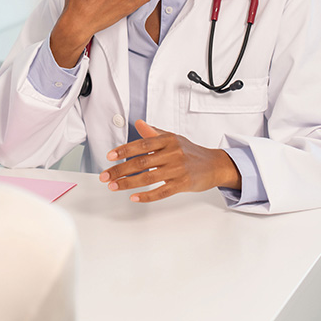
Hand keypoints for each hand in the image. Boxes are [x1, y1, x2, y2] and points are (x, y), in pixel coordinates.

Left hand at [99, 120, 241, 202]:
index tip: (110, 156)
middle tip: (105, 175)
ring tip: (114, 186)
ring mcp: (178, 169)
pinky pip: (162, 191)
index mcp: (168, 140)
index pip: (142, 144)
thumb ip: (154, 133)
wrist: (215, 164)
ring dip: (128, 183)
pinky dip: (147, 196)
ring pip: (148, 177)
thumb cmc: (191, 151)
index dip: (124, 150)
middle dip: (120, 170)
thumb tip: (138, 123)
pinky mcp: (183, 184)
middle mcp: (173, 153)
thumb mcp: (173, 138)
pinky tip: (134, 197)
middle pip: (141, 162)